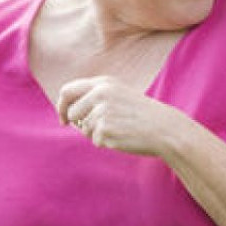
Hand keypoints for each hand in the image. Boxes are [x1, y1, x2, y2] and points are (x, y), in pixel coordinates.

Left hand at [56, 76, 192, 157]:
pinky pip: (96, 140)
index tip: (63, 118)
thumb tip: (67, 114)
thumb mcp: (118, 95)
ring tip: (119, 129)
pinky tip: (123, 136)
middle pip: (71, 112)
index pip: (67, 90)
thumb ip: (94, 98)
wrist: (164, 128)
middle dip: (77, 123)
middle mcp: (100, 94)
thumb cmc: (140, 114)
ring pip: (84, 129)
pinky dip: (106, 142)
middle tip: (96, 128)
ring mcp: (102, 112)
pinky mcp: (105, 129)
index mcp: (103, 83)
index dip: (61, 106)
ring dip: (97, 133)